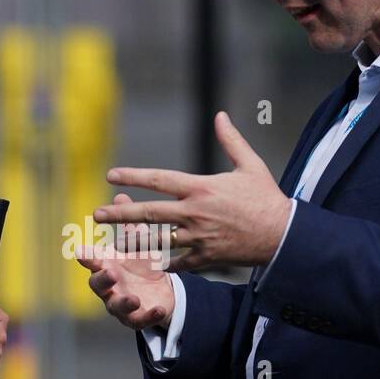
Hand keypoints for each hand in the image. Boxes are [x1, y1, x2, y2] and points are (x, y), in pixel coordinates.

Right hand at [77, 193, 175, 330]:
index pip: (92, 261)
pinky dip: (148, 315)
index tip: (82, 251)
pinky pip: (140, 320)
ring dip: (123, 301)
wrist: (160, 292)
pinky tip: (159, 309)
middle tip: (111, 272)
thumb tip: (120, 196)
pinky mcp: (136, 318)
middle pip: (98, 285)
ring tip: (134, 298)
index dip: (87, 257)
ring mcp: (120, 304)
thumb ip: (129, 225)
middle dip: (103, 279)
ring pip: (115, 306)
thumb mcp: (137, 244)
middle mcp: (109, 287)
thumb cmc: (141, 264)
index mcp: (106, 266)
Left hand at [94, 111, 290, 271]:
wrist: (282, 235)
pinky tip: (146, 263)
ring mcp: (198, 238)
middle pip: (149, 213)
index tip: (111, 175)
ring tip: (112, 242)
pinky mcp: (205, 258)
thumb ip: (231, 140)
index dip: (133, 176)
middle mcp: (194, 213)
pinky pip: (176, 262)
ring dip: (133, 241)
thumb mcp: (250, 165)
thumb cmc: (266, 197)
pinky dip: (161, 262)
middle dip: (121, 213)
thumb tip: (220, 115)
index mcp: (201, 189)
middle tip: (96, 214)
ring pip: (157, 241)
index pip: (159, 179)